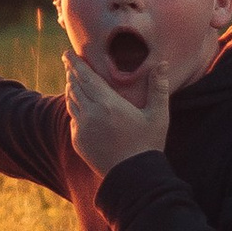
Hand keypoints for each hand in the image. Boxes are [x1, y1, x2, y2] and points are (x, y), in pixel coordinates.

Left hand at [62, 36, 170, 174]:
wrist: (133, 177)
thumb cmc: (148, 144)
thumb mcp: (158, 115)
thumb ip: (158, 87)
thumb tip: (163, 63)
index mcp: (108, 104)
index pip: (87, 77)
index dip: (76, 64)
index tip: (67, 53)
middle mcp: (91, 114)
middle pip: (75, 87)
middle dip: (71, 72)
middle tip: (67, 61)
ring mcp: (82, 129)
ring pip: (71, 102)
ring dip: (71, 89)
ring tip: (72, 79)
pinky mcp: (78, 142)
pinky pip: (73, 119)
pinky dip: (74, 108)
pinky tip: (77, 104)